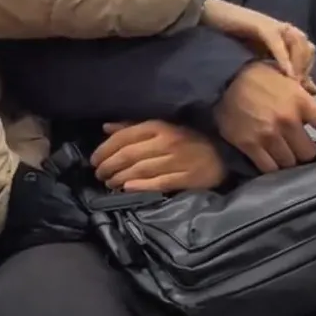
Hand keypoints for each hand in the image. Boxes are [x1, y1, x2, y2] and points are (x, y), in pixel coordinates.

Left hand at [91, 120, 224, 191]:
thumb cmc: (187, 139)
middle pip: (128, 155)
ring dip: (119, 178)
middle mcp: (166, 142)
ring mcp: (177, 160)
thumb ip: (133, 126)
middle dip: (108, 165)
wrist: (222, 153)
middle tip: (98, 174)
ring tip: (108, 183)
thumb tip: (106, 128)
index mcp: (159, 126)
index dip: (105, 149)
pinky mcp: (187, 178)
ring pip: (140, 170)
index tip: (93, 159)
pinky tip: (127, 189)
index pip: (124, 137)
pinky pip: (159, 183)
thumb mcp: (161, 127)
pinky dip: (140, 186)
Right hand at [202, 0, 314, 83]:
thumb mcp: (253, 52)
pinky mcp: (261, 25)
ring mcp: (272, 24)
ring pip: (297, 42)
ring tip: (291, 81)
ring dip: (297, 63)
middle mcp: (280, 27)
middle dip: (304, 66)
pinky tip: (285, 72)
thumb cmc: (228, 36)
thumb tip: (282, 80)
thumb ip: (268, 62)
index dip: (306, 67)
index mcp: (280, 33)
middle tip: (296, 85)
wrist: (210, 16)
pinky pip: (278, 43)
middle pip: (306, 45)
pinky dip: (283, 58)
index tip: (301, 87)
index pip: (306, 50)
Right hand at [215, 62, 315, 172]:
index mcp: (301, 101)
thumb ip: (304, 92)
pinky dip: (270, 166)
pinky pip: (268, 168)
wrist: (222, 80)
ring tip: (279, 150)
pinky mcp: (249, 145)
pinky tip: (267, 157)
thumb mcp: (286, 78)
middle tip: (295, 145)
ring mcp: (268, 134)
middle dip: (302, 150)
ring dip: (286, 159)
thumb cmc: (258, 77)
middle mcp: (288, 120)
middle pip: (308, 153)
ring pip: (289, 163)